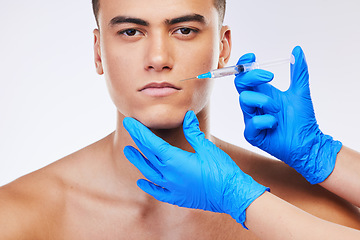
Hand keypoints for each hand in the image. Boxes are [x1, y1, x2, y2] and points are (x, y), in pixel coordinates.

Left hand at [123, 111, 267, 228]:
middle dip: (137, 140)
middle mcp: (169, 174)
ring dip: (138, 161)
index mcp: (175, 160)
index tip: (129, 122)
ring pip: (149, 172)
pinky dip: (148, 186)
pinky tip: (141, 182)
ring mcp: (171, 188)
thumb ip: (193, 132)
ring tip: (129, 151)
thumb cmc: (222, 170)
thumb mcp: (207, 148)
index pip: (151, 142)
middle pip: (148, 155)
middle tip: (129, 129)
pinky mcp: (177, 198)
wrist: (232, 195)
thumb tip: (187, 116)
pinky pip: (157, 191)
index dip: (139, 131)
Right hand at [235, 46, 341, 183]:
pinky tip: (276, 124)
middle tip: (270, 77)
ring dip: (265, 101)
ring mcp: (251, 119)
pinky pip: (252, 122)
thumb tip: (297, 50)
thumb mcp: (301, 91)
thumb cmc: (302, 119)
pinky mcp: (252, 134)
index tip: (253, 57)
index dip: (244, 65)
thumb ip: (299, 71)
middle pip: (240, 84)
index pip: (244, 76)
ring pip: (244, 100)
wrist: (308, 142)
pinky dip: (267, 120)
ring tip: (279, 109)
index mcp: (262, 93)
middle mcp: (254, 105)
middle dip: (252, 77)